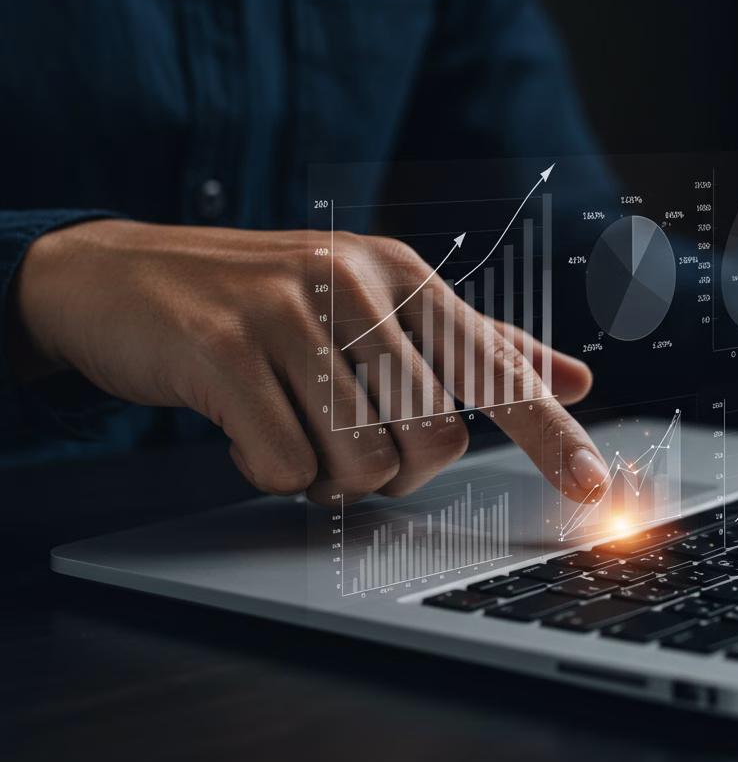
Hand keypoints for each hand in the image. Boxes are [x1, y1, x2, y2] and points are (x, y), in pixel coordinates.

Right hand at [10, 220, 609, 502]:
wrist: (121, 277)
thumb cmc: (264, 299)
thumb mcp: (372, 303)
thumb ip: (475, 340)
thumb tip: (570, 375)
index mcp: (401, 272)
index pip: (494, 365)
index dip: (550, 432)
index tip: (593, 489)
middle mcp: (354, 282)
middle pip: (431, 438)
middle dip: (395, 468)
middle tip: (347, 436)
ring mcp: (286, 312)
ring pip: (360, 463)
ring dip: (327, 472)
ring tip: (291, 423)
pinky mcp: (223, 351)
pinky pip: (283, 467)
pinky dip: (267, 468)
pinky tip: (242, 424)